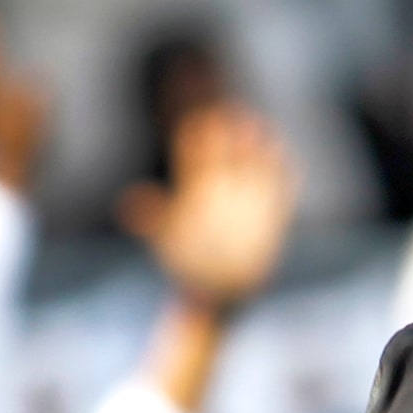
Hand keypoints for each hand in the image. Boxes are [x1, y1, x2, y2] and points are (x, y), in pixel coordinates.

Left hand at [120, 103, 296, 312]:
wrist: (217, 293)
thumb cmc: (188, 266)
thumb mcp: (168, 242)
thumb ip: (153, 219)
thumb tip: (127, 204)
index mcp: (195, 184)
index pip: (195, 144)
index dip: (200, 130)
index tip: (205, 122)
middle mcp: (223, 184)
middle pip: (227, 144)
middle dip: (233, 128)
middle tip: (238, 119)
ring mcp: (249, 198)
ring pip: (256, 159)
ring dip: (261, 143)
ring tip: (263, 131)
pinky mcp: (272, 216)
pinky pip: (282, 188)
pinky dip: (285, 174)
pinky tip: (286, 162)